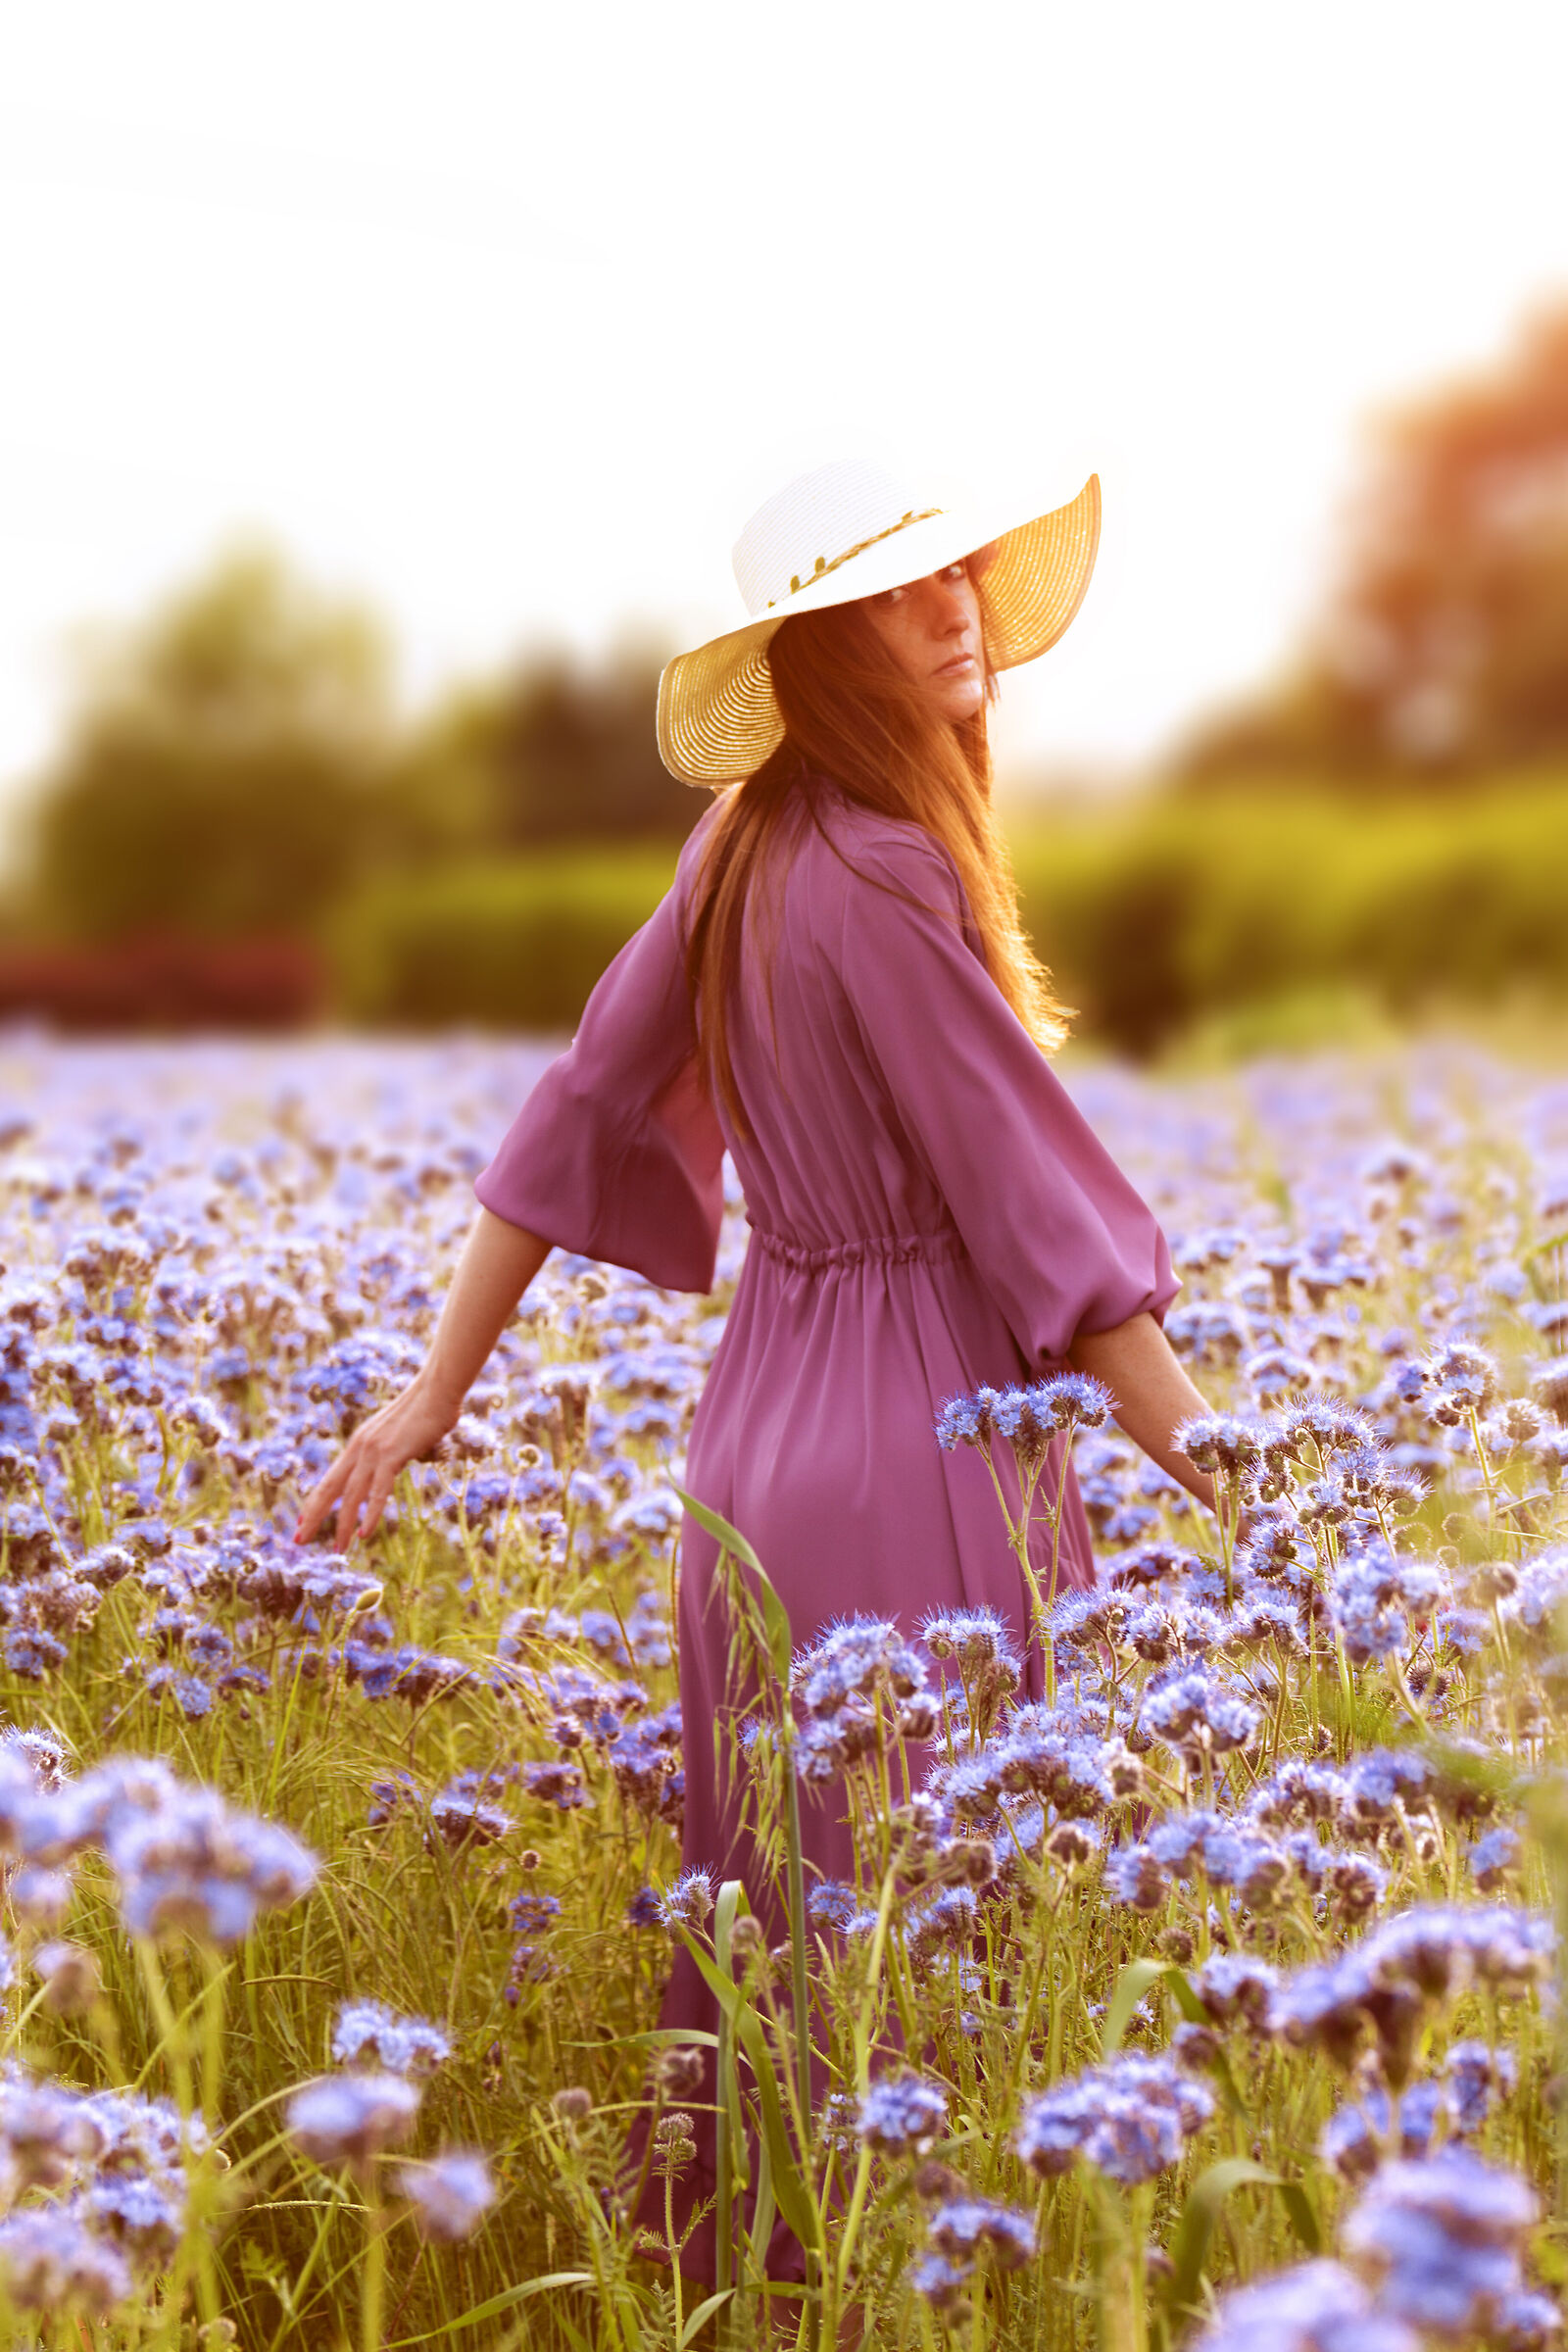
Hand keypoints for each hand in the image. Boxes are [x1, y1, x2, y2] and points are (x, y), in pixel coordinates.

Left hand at [294, 1374, 461, 1551]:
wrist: (438, 1389)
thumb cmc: (426, 1410)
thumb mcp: (399, 1434)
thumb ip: (390, 1451)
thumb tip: (392, 1464)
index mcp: (359, 1443)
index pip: (331, 1479)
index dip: (315, 1502)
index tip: (302, 1522)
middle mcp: (360, 1448)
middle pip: (330, 1489)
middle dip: (313, 1516)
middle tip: (299, 1540)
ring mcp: (374, 1451)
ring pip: (351, 1496)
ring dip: (342, 1525)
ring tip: (338, 1550)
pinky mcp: (392, 1455)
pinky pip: (378, 1491)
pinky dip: (370, 1514)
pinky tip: (363, 1533)